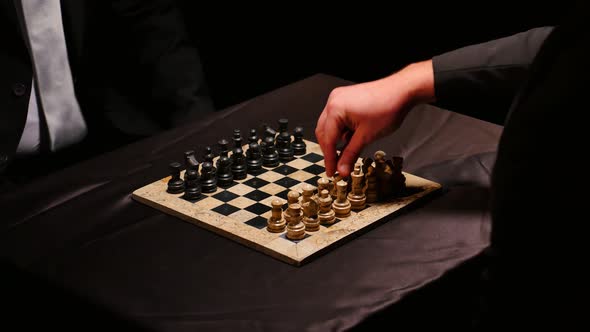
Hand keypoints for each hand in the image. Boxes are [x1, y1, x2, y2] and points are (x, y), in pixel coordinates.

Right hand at [315, 60, 435, 176]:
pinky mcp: (346, 98)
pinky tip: (351, 140)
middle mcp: (333, 101)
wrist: (402, 91)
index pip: (327, 140)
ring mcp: (339, 98)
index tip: (332, 172)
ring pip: (330, 125)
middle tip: (336, 167)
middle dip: (330, 150)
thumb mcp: (366, 136)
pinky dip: (342, 130)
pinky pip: (338, 118)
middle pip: (324, 132)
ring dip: (336, 141)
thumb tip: (342, 170)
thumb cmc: (387, 107)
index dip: (329, 159)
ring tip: (346, 155)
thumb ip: (350, 154)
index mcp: (335, 109)